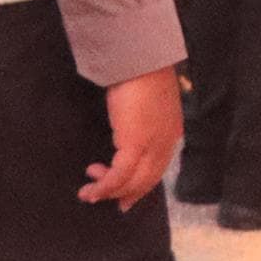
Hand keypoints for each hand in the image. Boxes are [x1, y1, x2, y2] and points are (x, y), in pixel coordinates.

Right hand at [82, 66, 181, 206]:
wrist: (140, 60)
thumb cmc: (140, 74)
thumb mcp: (146, 102)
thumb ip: (142, 118)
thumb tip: (128, 126)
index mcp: (171, 131)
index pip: (157, 167)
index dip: (141, 184)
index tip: (126, 197)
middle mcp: (166, 142)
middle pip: (148, 179)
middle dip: (125, 193)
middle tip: (106, 200)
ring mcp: (153, 144)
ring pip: (134, 182)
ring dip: (109, 191)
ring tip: (88, 193)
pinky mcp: (136, 144)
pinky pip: (119, 175)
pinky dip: (105, 186)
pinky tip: (92, 190)